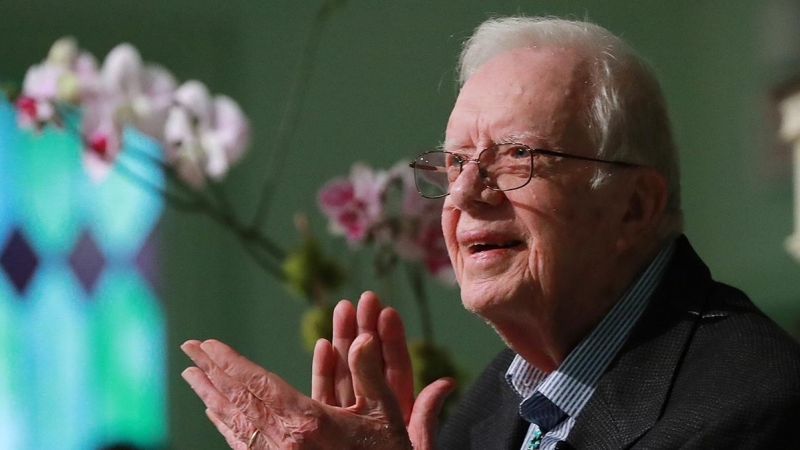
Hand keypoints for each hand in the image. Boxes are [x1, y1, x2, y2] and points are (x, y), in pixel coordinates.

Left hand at [182, 334, 413, 449]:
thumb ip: (370, 376)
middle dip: (210, 371)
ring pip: (233, 423)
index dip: (229, 362)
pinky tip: (215, 414)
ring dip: (210, 395)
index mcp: (307, 424)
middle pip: (236, 401)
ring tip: (192, 376)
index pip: (256, 384)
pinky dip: (224, 425)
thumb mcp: (384, 417)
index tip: (206, 343)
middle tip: (188, 348)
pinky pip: (242, 445)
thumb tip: (362, 340)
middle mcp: (284, 443)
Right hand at [311, 291, 454, 447]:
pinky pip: (324, 394)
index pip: (397, 369)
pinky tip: (323, 345)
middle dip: (367, 328)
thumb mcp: (415, 445)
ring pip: (345, 372)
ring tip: (342, 307)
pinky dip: (323, 369)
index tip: (389, 311)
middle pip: (369, 363)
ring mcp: (348, 419)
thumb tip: (447, 382)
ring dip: (343, 339)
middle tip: (366, 297)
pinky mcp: (325, 428)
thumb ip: (425, 417)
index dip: (393, 339)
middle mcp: (373, 414)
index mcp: (398, 416)